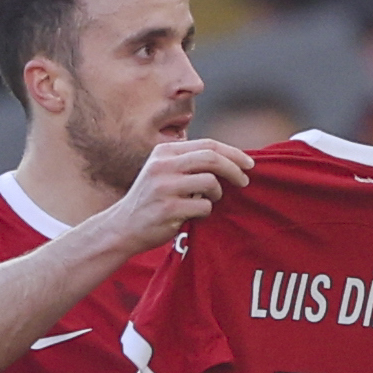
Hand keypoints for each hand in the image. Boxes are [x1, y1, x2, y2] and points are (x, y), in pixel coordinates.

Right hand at [97, 137, 252, 252]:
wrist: (123, 227)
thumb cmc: (151, 200)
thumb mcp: (163, 172)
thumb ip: (188, 163)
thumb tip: (230, 159)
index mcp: (164, 152)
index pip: (207, 144)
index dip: (233, 153)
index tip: (249, 163)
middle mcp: (163, 166)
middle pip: (211, 158)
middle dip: (234, 169)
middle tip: (245, 181)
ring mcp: (164, 187)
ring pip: (210, 182)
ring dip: (217, 194)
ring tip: (209, 200)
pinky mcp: (168, 209)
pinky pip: (204, 206)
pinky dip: (205, 212)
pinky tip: (194, 215)